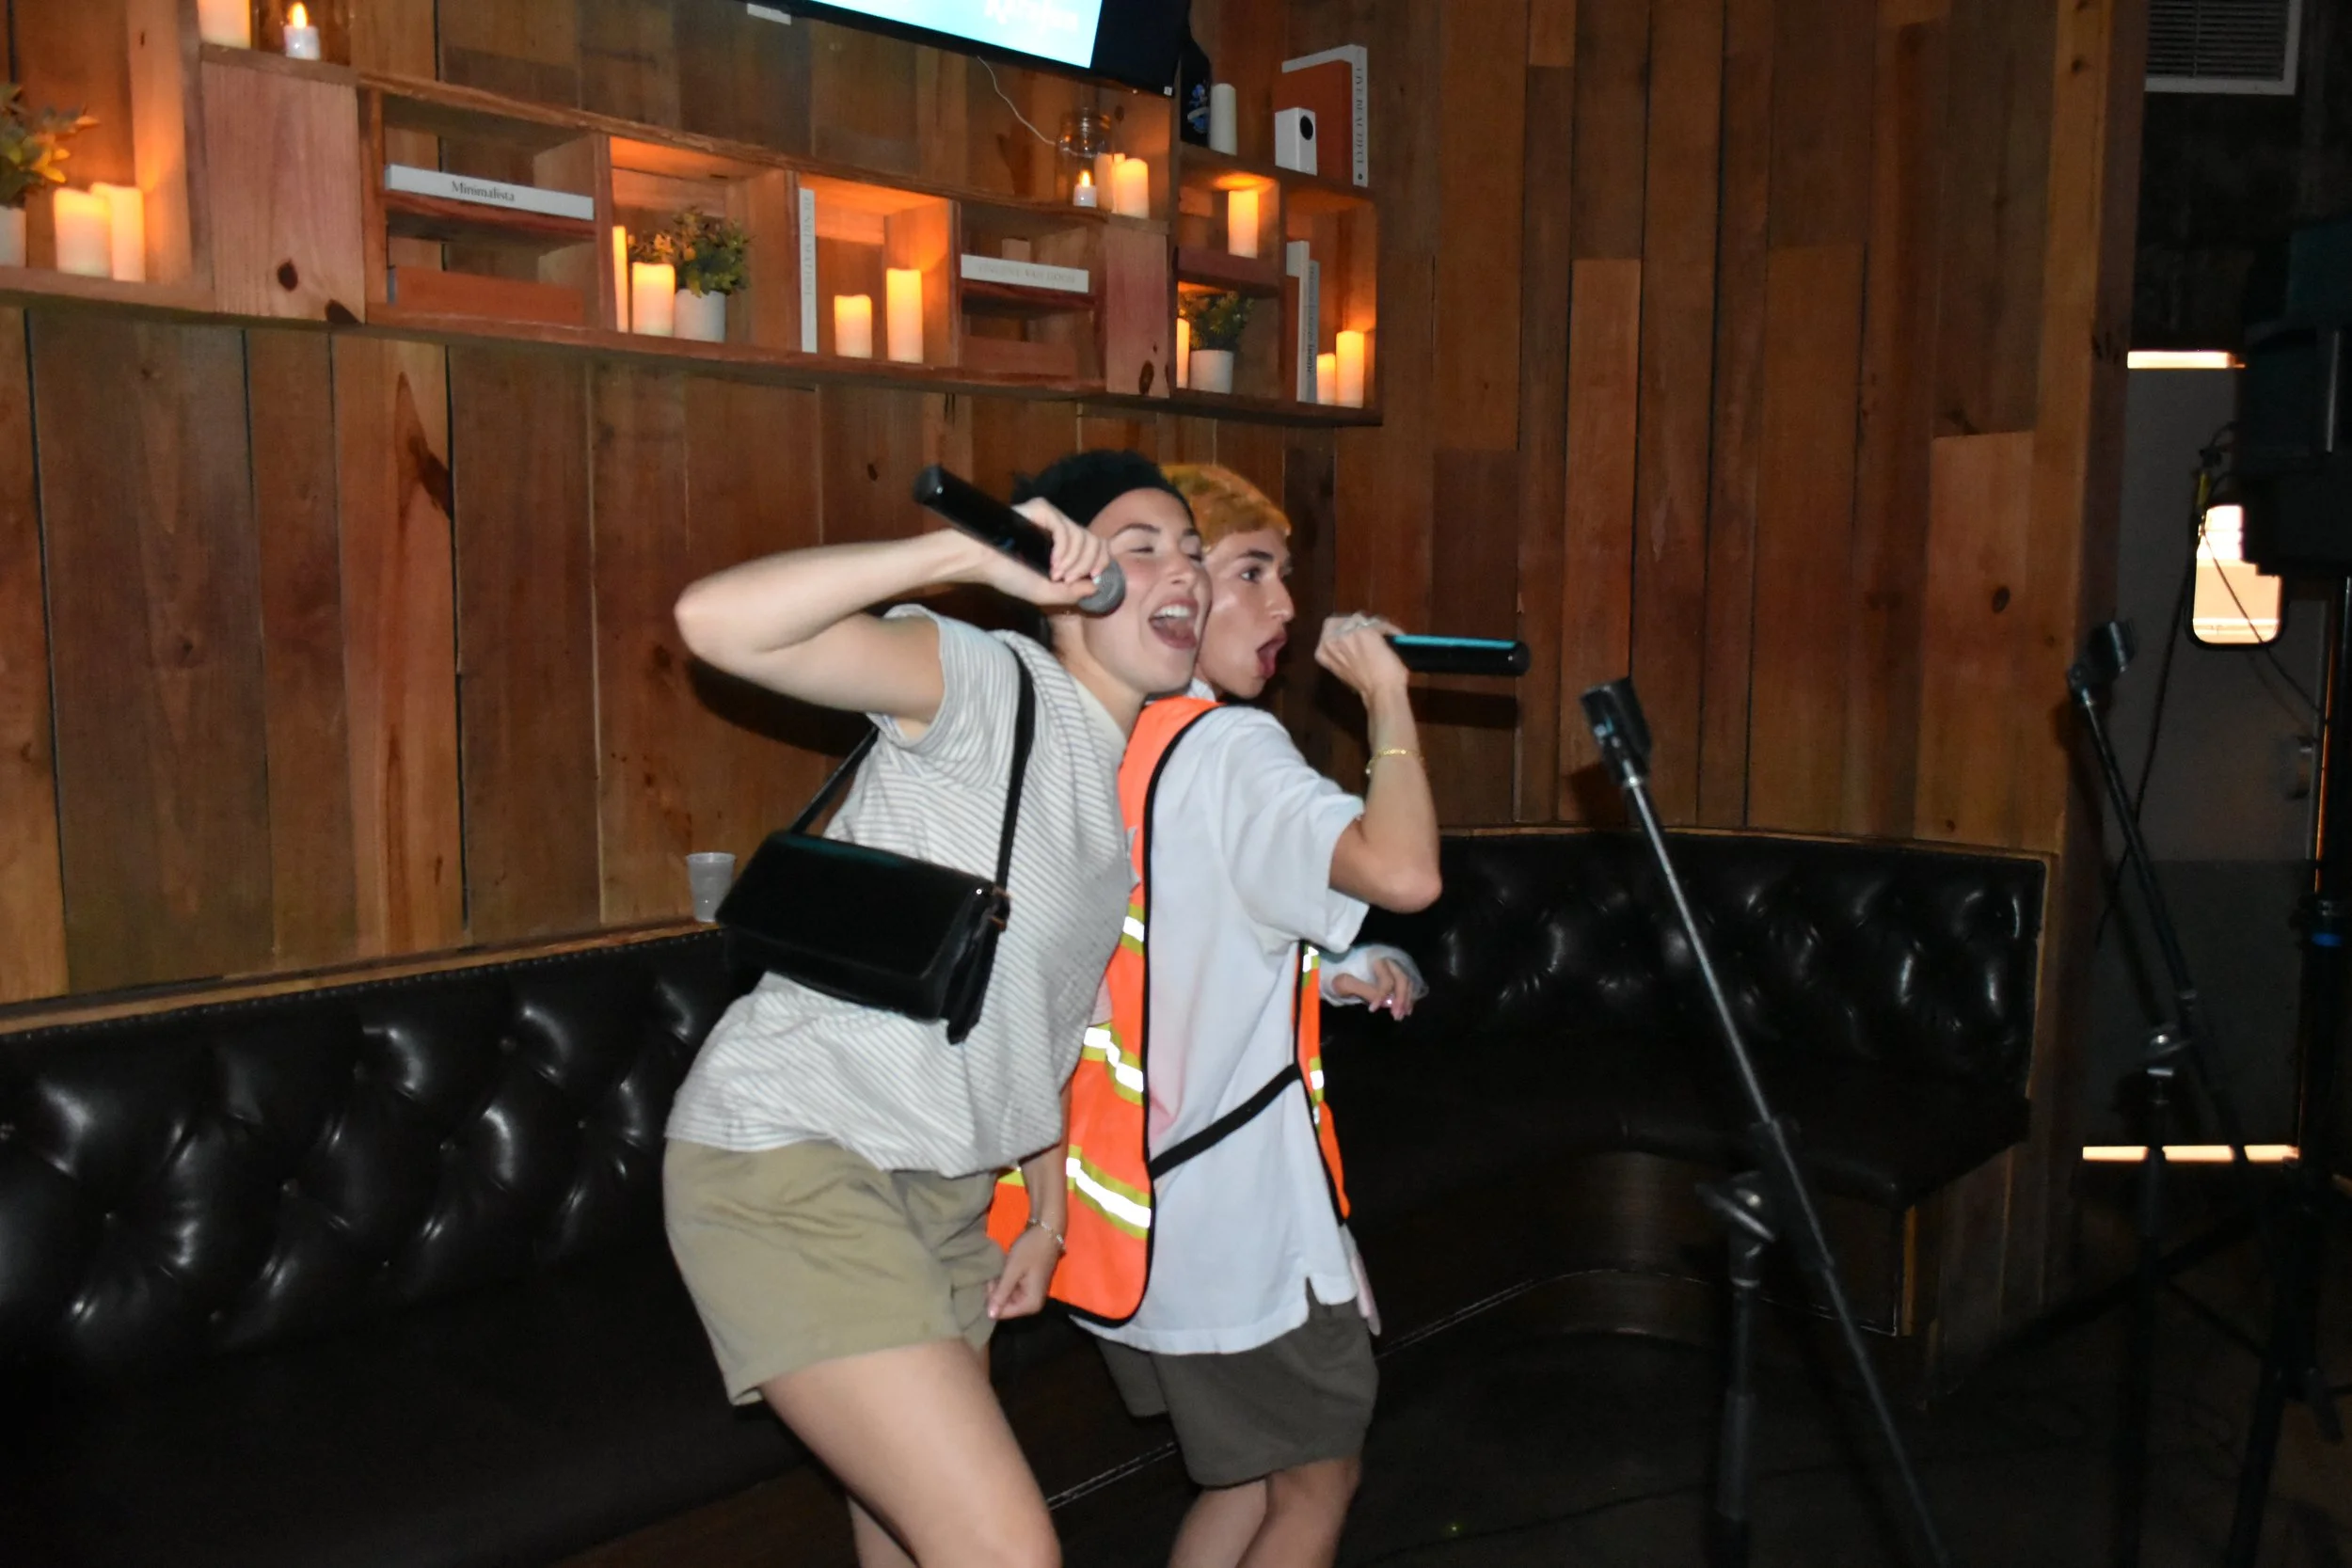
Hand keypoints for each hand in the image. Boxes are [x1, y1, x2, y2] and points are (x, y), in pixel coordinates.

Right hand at [951, 499, 1113, 608]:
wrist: (982, 561)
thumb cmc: (1009, 576)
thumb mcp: (1045, 593)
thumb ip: (1072, 592)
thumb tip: (1096, 586)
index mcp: (1064, 548)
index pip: (1097, 546)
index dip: (1102, 560)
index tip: (1095, 576)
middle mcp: (1061, 530)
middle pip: (1094, 541)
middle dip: (1087, 564)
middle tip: (1068, 579)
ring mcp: (1053, 518)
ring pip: (1083, 536)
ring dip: (1074, 561)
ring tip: (1056, 575)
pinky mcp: (1043, 510)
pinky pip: (1066, 528)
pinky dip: (1065, 549)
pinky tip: (1053, 563)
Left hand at [985, 1228, 1061, 1319]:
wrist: (1047, 1231)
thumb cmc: (1031, 1249)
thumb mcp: (1013, 1270)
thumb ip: (1002, 1293)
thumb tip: (990, 1316)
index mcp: (1031, 1304)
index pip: (1003, 1313)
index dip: (993, 1299)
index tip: (991, 1281)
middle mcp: (1032, 1304)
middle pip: (1005, 1306)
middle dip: (996, 1292)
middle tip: (994, 1273)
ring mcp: (1031, 1295)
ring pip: (1006, 1298)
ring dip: (1000, 1285)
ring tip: (999, 1270)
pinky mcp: (1029, 1286)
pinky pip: (1012, 1290)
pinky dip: (1005, 1281)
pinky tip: (1003, 1270)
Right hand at [1315, 613, 1411, 703]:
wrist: (1380, 693)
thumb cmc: (1365, 687)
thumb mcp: (1344, 669)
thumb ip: (1345, 652)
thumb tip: (1358, 639)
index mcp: (1322, 652)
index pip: (1330, 628)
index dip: (1345, 629)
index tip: (1358, 633)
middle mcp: (1330, 640)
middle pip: (1345, 619)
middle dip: (1359, 623)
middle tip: (1372, 630)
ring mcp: (1347, 633)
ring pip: (1362, 619)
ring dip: (1376, 626)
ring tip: (1387, 635)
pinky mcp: (1365, 630)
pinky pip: (1379, 623)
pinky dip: (1390, 629)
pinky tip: (1398, 637)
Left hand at [1330, 956, 1416, 1019]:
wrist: (1332, 970)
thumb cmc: (1337, 975)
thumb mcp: (1345, 983)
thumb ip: (1365, 990)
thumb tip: (1385, 1003)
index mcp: (1375, 958)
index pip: (1386, 979)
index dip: (1382, 995)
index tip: (1373, 1009)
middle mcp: (1387, 959)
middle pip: (1402, 979)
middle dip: (1401, 999)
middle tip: (1397, 1016)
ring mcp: (1391, 966)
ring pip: (1406, 982)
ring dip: (1407, 999)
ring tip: (1402, 1015)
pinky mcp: (1392, 973)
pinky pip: (1405, 984)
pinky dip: (1407, 996)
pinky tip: (1406, 1009)